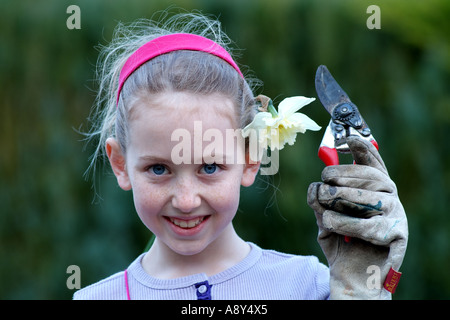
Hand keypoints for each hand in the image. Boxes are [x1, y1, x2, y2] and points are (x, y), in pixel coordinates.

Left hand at [307, 135, 407, 298]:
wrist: (351, 274)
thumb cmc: (339, 240)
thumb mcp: (324, 214)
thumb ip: (320, 198)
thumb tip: (316, 185)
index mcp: (373, 186)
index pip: (372, 160)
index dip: (361, 147)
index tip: (345, 139)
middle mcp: (389, 195)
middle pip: (367, 175)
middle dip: (339, 177)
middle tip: (323, 185)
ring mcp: (396, 213)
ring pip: (366, 196)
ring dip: (339, 201)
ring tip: (326, 208)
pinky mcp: (397, 234)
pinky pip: (368, 224)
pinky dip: (344, 224)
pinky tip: (332, 223)